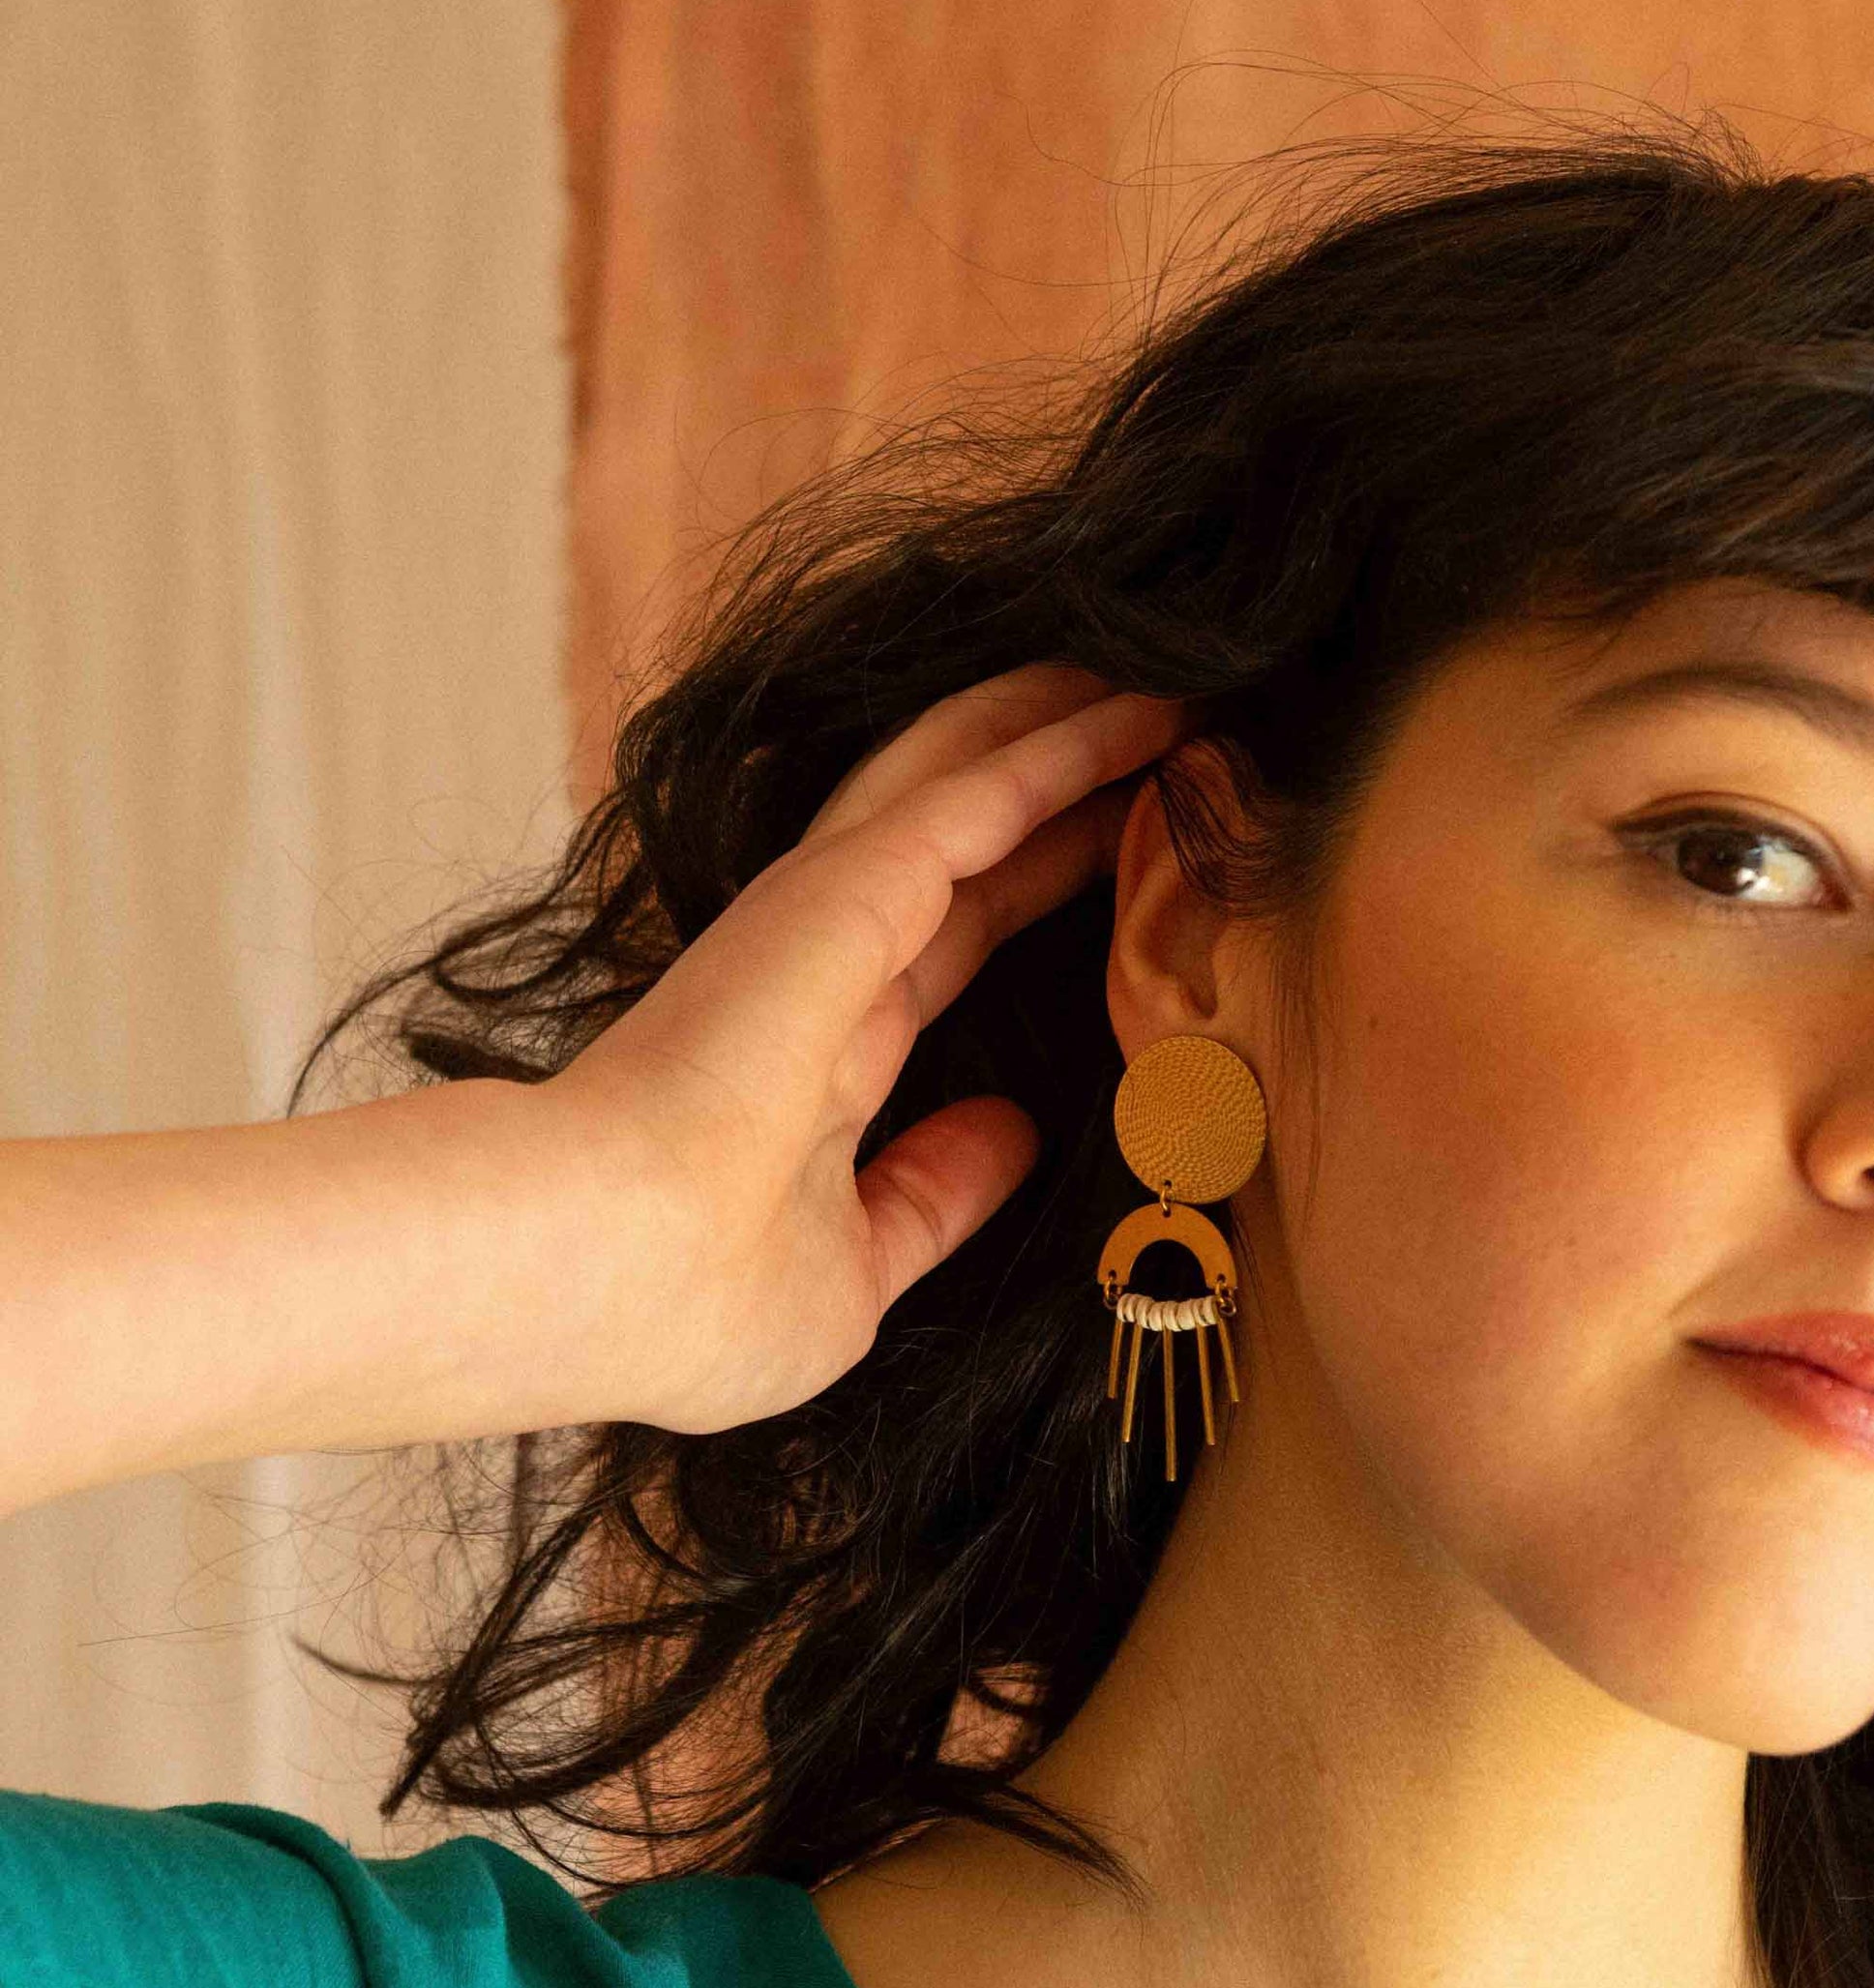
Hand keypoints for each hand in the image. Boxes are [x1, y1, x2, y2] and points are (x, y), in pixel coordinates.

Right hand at [526, 662, 1189, 1433]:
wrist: (595, 1270)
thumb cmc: (688, 1305)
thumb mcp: (850, 1273)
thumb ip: (929, 1199)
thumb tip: (1011, 1134)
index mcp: (812, 1066)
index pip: (943, 950)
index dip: (1029, 895)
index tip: (1120, 865)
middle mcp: (818, 969)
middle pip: (963, 844)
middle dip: (1056, 787)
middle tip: (1162, 728)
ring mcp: (827, 920)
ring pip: (966, 785)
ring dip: (1064, 732)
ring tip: (1163, 682)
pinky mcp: (848, 887)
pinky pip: (981, 793)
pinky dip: (1066, 747)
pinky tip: (1146, 711)